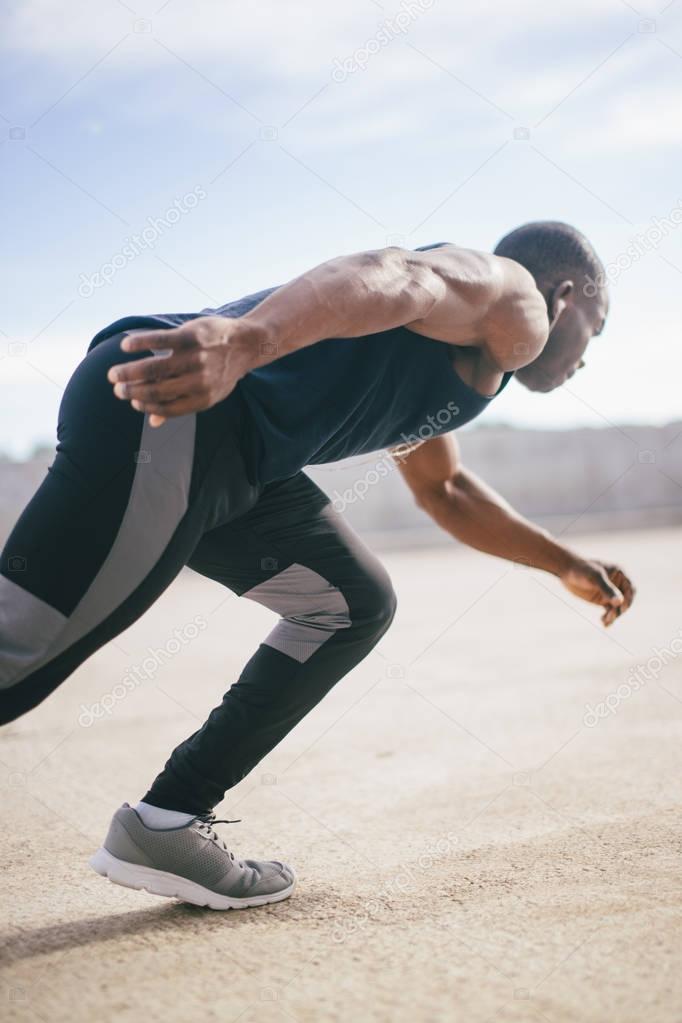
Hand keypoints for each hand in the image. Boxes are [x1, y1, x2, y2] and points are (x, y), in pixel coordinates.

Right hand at [107, 316, 252, 426]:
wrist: (246, 344)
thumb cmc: (221, 371)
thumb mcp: (209, 393)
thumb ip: (181, 404)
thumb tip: (153, 422)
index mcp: (203, 398)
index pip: (169, 408)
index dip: (147, 406)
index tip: (132, 401)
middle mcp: (199, 380)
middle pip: (158, 389)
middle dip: (132, 390)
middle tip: (116, 388)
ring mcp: (195, 358)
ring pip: (155, 367)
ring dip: (130, 371)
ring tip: (113, 373)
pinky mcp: (192, 336)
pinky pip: (161, 340)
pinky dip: (141, 343)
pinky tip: (126, 346)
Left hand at [560, 558, 634, 625]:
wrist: (566, 572)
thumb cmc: (582, 570)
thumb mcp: (595, 578)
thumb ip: (607, 589)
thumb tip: (620, 602)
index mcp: (620, 574)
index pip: (630, 589)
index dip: (628, 599)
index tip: (621, 607)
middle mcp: (617, 584)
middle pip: (625, 600)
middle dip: (620, 609)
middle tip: (612, 616)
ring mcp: (610, 593)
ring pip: (617, 607)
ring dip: (614, 615)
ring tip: (605, 621)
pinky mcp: (602, 600)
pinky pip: (610, 611)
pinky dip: (608, 618)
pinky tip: (604, 624)